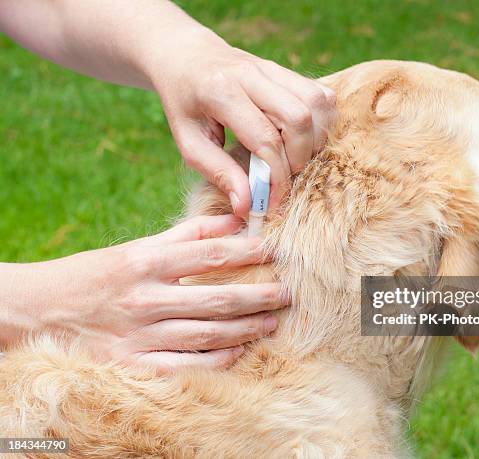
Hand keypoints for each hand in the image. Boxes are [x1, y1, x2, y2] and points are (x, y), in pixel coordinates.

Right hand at [0, 215, 286, 372]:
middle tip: (287, 293)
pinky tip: (240, 350)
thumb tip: (231, 220)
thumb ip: (185, 234)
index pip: (211, 254)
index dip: (248, 252)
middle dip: (259, 295)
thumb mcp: (136, 247)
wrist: (39, 312)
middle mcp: (146, 299)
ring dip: (247, 328)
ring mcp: (140, 335)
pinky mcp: (134, 365)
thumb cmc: (94, 275)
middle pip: (218, 298)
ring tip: (273, 321)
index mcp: (146, 262)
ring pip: (209, 334)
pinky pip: (188, 366)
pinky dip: (218, 359)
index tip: (274, 252)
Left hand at [148, 32, 335, 216]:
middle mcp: (251, 74)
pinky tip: (302, 139)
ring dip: (314, 139)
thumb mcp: (189, 143)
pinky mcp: (286, 70)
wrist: (186, 57)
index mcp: (220, 91)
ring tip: (294, 158)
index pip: (265, 139)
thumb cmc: (185, 105)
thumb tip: (247, 206)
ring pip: (317, 103)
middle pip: (299, 118)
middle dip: (299, 158)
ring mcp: (272, 68)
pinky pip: (320, 95)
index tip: (271, 201)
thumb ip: (219, 173)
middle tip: (283, 177)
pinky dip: (320, 122)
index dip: (276, 177)